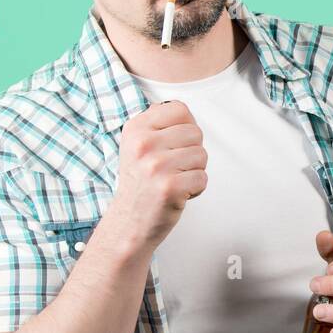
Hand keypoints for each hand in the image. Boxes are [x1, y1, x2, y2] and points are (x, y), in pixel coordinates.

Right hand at [105, 100, 207, 251]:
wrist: (129, 221)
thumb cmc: (142, 181)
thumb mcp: (137, 145)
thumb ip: (158, 124)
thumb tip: (183, 111)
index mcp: (135, 128)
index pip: (181, 110)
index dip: (185, 128)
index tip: (171, 146)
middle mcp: (143, 144)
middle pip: (196, 133)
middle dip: (191, 152)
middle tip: (171, 169)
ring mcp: (155, 166)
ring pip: (202, 156)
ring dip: (194, 172)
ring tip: (172, 181)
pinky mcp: (169, 187)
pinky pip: (203, 178)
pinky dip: (196, 189)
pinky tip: (177, 194)